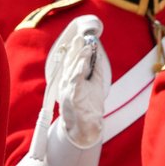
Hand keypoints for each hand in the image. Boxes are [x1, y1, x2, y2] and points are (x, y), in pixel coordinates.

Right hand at [58, 16, 108, 148]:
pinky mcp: (72, 96)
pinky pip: (75, 80)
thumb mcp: (94, 86)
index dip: (76, 49)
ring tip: (85, 47)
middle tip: (80, 37)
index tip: (81, 38)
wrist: (85, 128)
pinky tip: (83, 62)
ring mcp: (67, 89)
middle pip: (69, 62)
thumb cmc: (88, 108)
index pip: (71, 61)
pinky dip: (78, 69)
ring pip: (72, 69)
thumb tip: (98, 55)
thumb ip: (94, 71)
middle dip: (75, 49)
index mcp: (70, 80)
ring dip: (78, 57)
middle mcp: (66, 83)